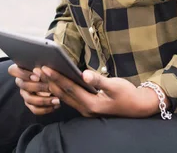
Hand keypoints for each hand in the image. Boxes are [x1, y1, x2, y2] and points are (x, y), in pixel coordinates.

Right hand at [8, 64, 60, 114]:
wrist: (55, 79)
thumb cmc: (50, 68)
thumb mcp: (47, 64)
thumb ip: (44, 67)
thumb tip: (45, 69)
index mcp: (20, 69)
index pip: (13, 70)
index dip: (24, 74)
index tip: (37, 77)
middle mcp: (20, 82)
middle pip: (24, 85)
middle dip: (38, 87)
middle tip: (51, 87)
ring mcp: (24, 94)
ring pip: (29, 99)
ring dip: (44, 100)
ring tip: (57, 99)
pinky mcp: (30, 104)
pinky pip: (35, 109)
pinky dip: (45, 109)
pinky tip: (55, 106)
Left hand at [40, 66, 167, 117]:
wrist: (138, 107)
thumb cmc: (128, 95)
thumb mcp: (116, 86)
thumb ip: (99, 80)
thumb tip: (85, 74)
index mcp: (92, 103)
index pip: (69, 88)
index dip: (56, 77)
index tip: (45, 68)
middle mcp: (86, 109)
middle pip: (63, 93)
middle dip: (50, 81)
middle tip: (37, 69)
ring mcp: (86, 109)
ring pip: (65, 97)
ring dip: (53, 86)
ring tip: (43, 75)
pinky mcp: (88, 107)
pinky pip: (70, 98)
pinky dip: (61, 90)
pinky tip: (55, 82)